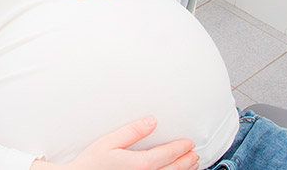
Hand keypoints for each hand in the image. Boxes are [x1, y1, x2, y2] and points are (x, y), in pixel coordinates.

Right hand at [33, 116, 197, 169]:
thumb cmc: (91, 163)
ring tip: (191, 165)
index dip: (180, 149)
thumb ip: (133, 131)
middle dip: (186, 161)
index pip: (167, 155)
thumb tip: (152, 121)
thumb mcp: (109, 142)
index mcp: (138, 164)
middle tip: (195, 154)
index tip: (189, 144)